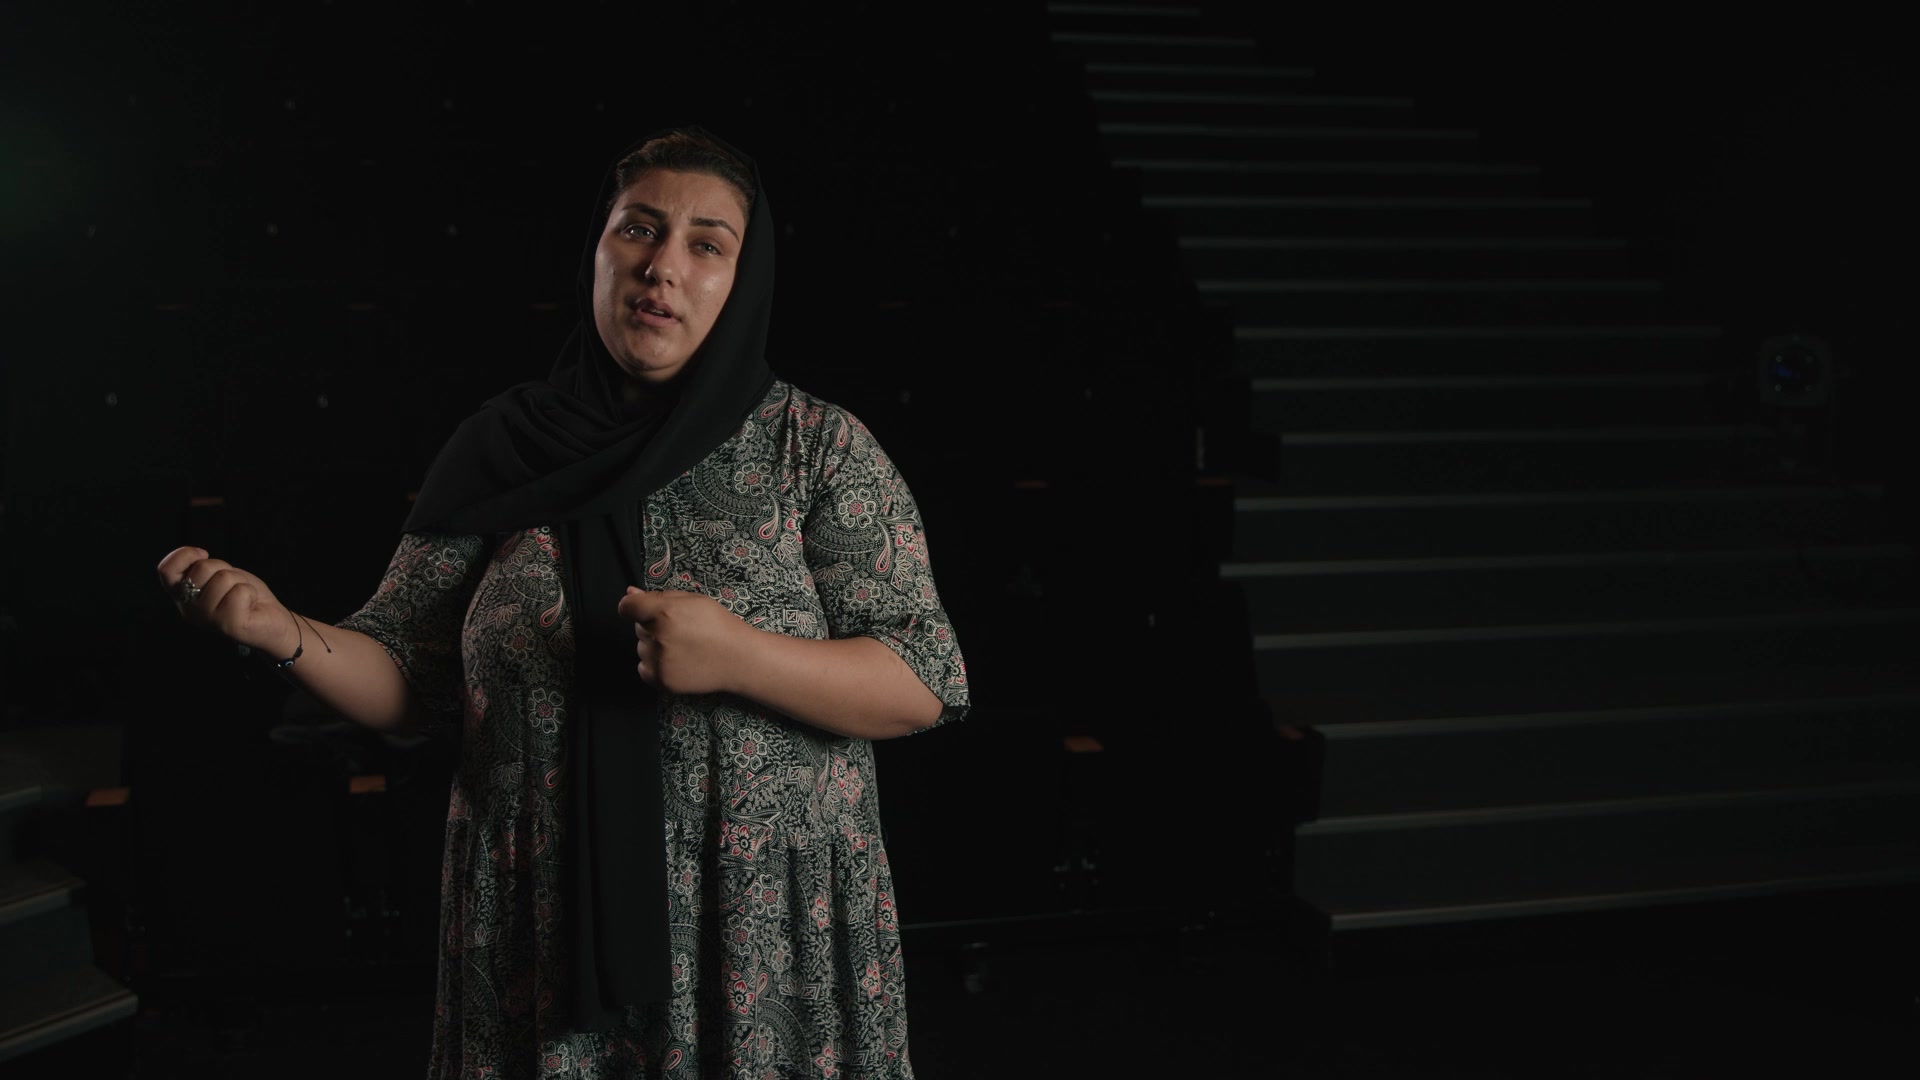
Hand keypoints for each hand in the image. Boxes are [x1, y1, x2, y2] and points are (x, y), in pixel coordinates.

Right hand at [155, 546, 296, 655]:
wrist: (272, 621)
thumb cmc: (243, 595)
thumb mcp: (218, 575)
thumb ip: (201, 569)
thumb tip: (198, 556)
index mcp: (182, 596)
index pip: (165, 570)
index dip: (184, 555)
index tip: (203, 555)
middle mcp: (190, 610)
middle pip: (201, 568)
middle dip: (223, 568)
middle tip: (232, 585)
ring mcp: (208, 619)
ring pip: (223, 578)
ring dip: (239, 581)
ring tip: (242, 597)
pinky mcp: (229, 625)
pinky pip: (240, 591)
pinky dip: (250, 592)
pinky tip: (250, 605)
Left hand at [617, 585, 751, 695]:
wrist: (738, 659)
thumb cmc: (717, 625)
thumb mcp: (693, 601)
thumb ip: (658, 596)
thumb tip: (630, 592)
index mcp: (665, 612)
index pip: (627, 606)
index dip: (633, 605)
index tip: (641, 609)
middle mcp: (658, 637)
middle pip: (637, 627)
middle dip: (652, 626)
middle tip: (680, 630)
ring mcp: (658, 661)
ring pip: (641, 648)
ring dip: (654, 646)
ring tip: (682, 647)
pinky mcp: (661, 680)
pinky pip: (643, 668)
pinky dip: (654, 665)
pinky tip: (676, 661)